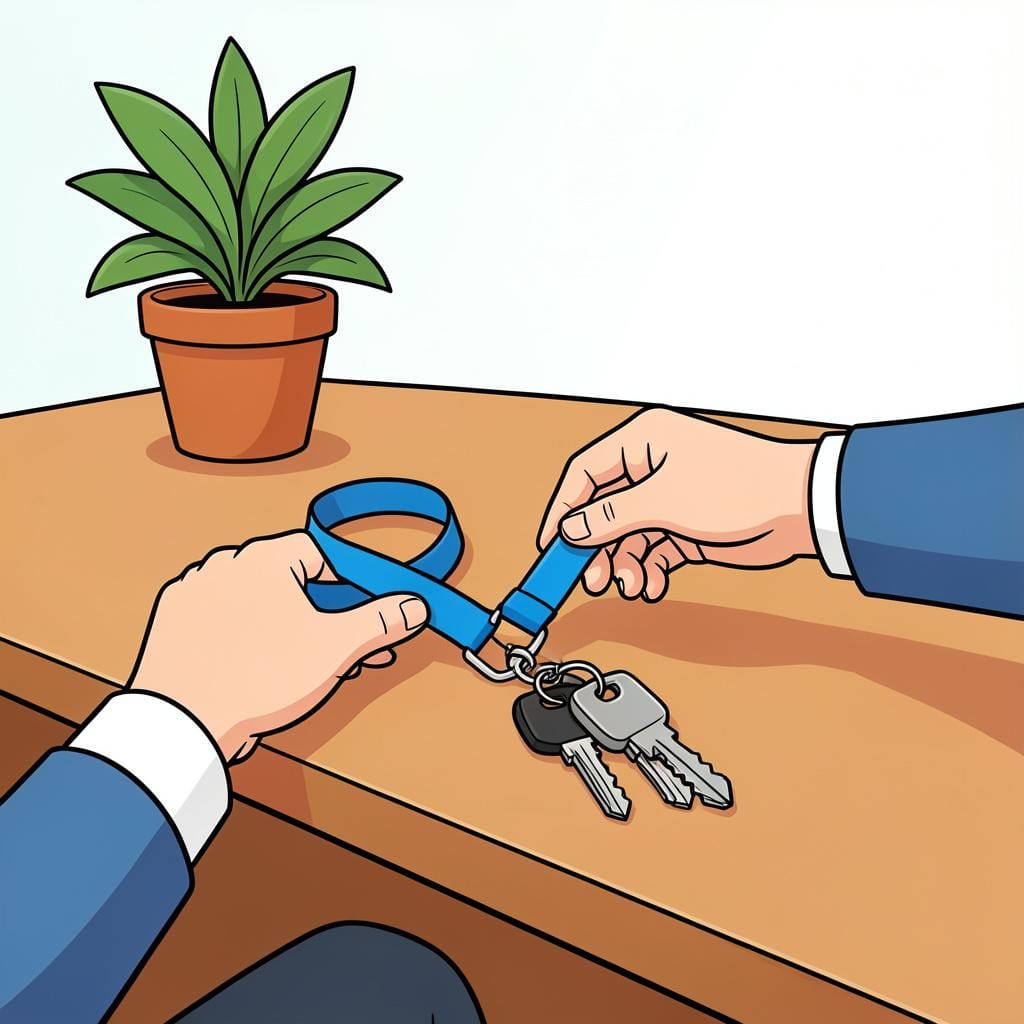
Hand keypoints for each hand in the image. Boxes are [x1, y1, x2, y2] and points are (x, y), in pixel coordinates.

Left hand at [130, 531, 427, 761]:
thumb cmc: (259, 677)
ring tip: (301, 666)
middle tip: (342, 651)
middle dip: (323, 614)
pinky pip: (223, 619)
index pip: (321, 554)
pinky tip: (257, 667)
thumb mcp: (335, 648)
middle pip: (290, 579)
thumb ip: (379, 621)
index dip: (349, 587)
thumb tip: (415, 605)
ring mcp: (194, 590)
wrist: (183, 724)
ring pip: (256, 601)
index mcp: (265, 557)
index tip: (362, 618)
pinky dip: (245, 636)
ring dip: (285, 625)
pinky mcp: (172, 621)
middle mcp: (225, 563)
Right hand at [538, 408, 817, 600]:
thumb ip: (609, 517)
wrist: (799, 508)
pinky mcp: (687, 527)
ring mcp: (670, 498)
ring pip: (628, 536)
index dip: (564, 510)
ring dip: (625, 564)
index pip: (584, 474)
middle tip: (592, 577)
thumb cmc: (738, 487)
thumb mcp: (661, 503)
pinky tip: (651, 586)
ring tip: (631, 585)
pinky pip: (654, 551)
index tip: (551, 545)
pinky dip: (649, 570)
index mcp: (642, 442)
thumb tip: (572, 529)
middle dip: (597, 548)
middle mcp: (652, 467)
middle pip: (604, 511)